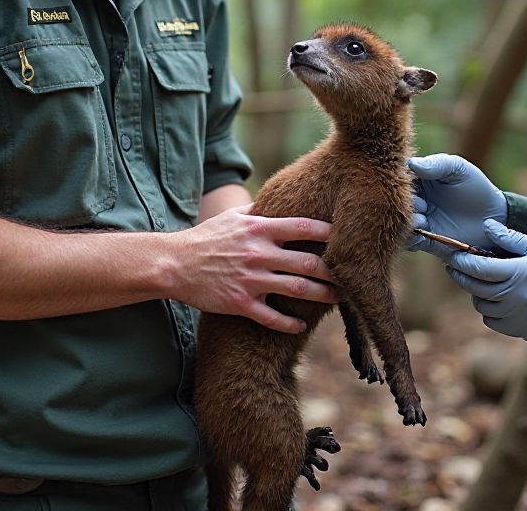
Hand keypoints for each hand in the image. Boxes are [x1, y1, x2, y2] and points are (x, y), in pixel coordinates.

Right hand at [167, 205, 338, 333]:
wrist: (174, 263)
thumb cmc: (206, 237)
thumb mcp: (233, 217)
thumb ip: (260, 210)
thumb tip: (280, 200)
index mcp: (258, 229)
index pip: (302, 227)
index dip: (327, 232)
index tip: (347, 235)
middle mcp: (258, 253)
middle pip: (307, 262)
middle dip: (333, 270)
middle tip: (352, 274)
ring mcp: (250, 279)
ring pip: (296, 289)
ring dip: (322, 296)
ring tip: (340, 298)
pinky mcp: (240, 303)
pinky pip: (272, 317)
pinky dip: (290, 323)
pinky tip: (302, 325)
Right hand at [407, 153, 507, 260]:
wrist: (495, 217)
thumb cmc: (476, 187)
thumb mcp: (459, 169)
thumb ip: (437, 164)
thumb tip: (410, 164)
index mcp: (419, 179)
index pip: (398, 178)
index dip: (399, 180)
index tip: (409, 183)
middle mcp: (414, 200)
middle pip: (395, 202)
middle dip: (403, 204)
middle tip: (421, 204)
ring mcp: (419, 221)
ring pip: (399, 222)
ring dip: (406, 221)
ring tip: (422, 219)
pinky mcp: (426, 241)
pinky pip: (409, 242)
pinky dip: (410, 237)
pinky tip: (422, 230)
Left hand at [446, 219, 526, 340]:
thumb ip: (512, 238)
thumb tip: (486, 226)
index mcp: (523, 274)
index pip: (480, 269)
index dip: (462, 261)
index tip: (454, 254)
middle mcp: (519, 300)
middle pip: (477, 290)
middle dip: (463, 277)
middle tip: (457, 267)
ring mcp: (524, 320)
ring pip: (484, 310)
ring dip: (478, 295)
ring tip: (483, 282)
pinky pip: (498, 325)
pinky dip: (492, 313)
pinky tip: (499, 300)